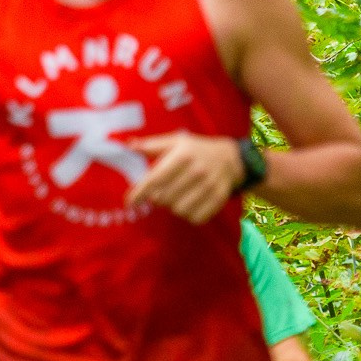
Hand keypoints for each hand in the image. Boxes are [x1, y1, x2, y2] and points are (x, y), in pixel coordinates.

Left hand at [123, 132, 244, 222]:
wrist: (231, 158)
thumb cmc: (196, 150)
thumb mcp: (175, 142)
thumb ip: (151, 145)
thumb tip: (129, 145)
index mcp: (183, 155)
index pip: (155, 179)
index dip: (139, 193)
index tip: (129, 203)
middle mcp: (197, 170)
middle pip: (163, 198)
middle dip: (157, 197)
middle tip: (162, 190)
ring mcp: (210, 186)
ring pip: (178, 210)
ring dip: (173, 206)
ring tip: (178, 195)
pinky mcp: (219, 199)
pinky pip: (194, 218)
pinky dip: (188, 214)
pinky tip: (190, 202)